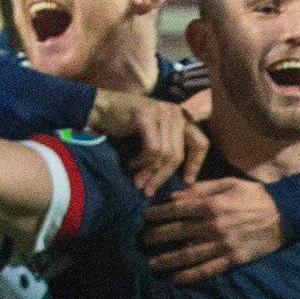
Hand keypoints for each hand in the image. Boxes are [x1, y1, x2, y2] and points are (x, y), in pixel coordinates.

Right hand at [88, 89, 204, 193]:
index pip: (201, 144)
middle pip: (179, 154)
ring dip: (150, 172)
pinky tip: (130, 165)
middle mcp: (176, 113)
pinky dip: (141, 162)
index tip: (186, 182)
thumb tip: (182, 181)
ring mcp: (162, 112)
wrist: (98, 108)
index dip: (195, 165)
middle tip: (149, 190)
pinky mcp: (147, 116)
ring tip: (137, 180)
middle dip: (164, 176)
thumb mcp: (153, 136)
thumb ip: (168, 148)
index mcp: (181, 118)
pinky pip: (152, 149)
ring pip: (166, 154)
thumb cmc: (125, 126)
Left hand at [140, 178, 284, 283]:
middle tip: (144, 241)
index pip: (176, 210)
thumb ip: (201, 189)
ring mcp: (223, 244)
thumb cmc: (255, 196)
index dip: (157, 214)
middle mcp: (214, 226)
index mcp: (212, 204)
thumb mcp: (229, 183)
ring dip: (168, 260)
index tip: (145, 218)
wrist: (286, 214)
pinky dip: (191, 276)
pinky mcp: (233, 259)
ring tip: (153, 264)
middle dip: (157, 237)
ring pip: (189, 254)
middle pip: (177, 233)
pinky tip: (177, 280)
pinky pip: (208, 269)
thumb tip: (175, 197)